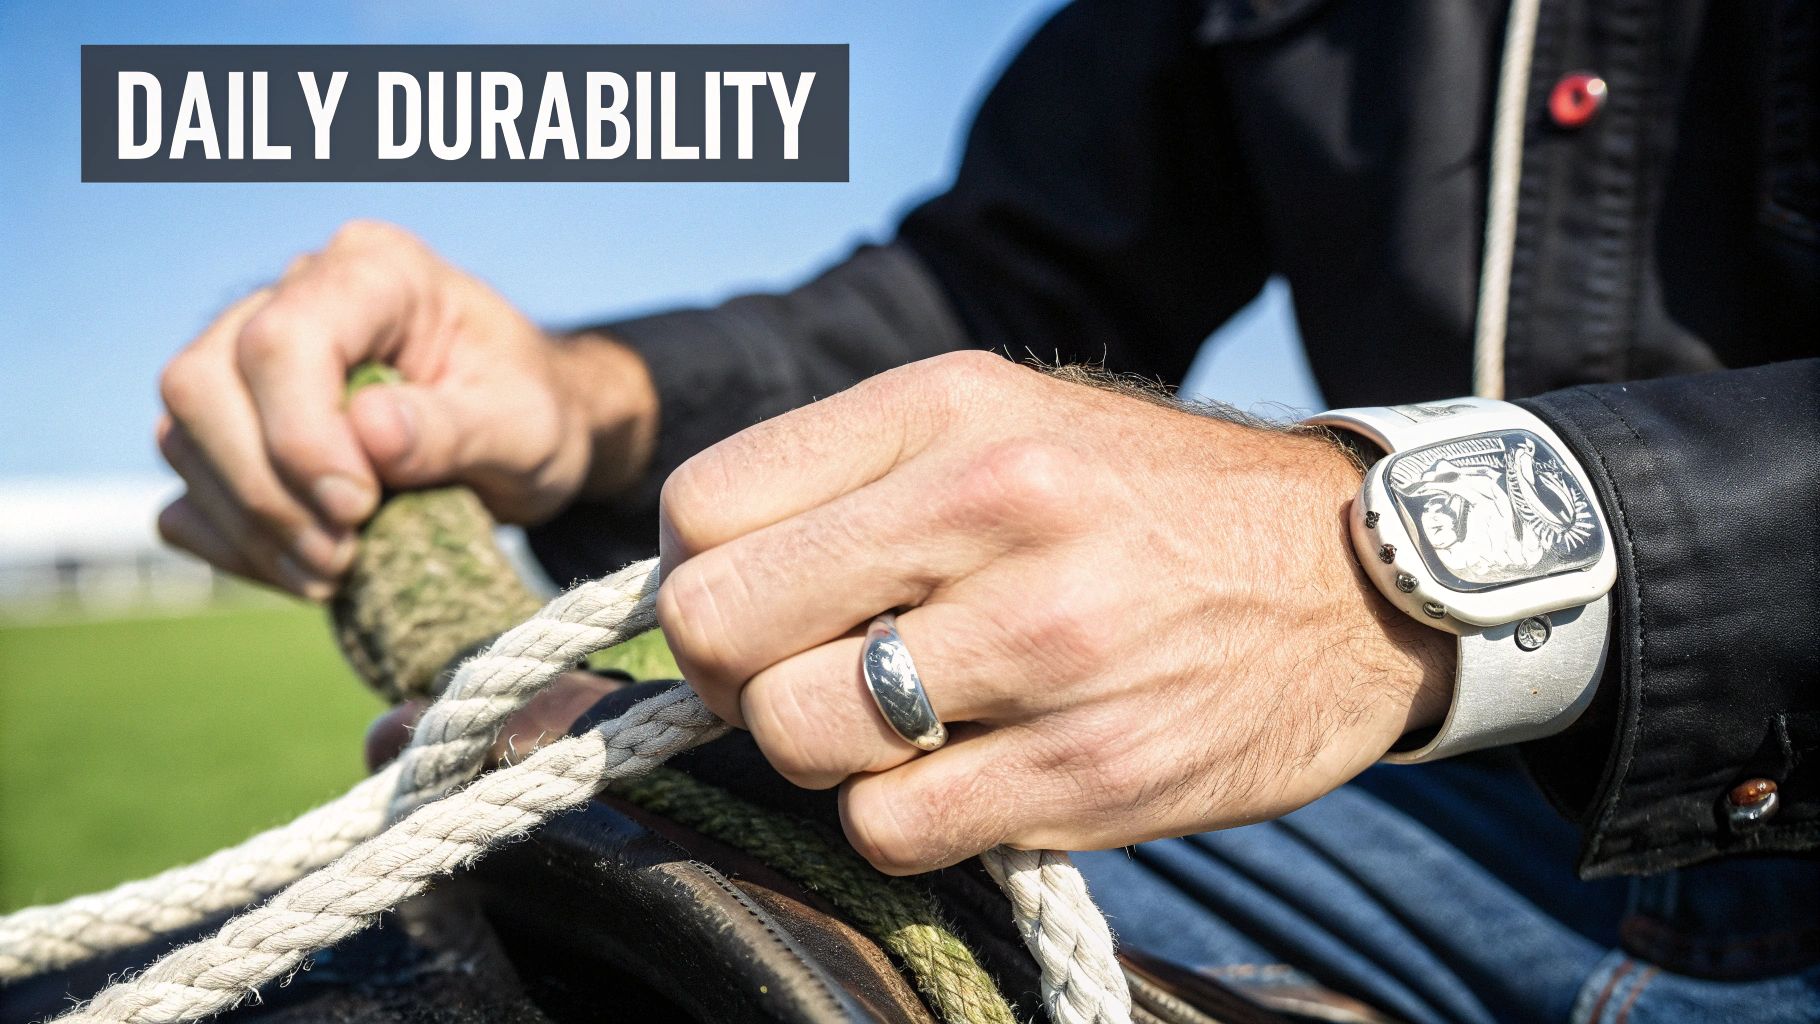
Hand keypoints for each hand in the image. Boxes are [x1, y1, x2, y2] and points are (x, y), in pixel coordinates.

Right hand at [155, 220, 655, 598]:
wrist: (522, 437)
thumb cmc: (530, 413)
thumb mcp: (526, 428)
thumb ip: (454, 428)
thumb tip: (368, 434)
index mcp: (375, 272)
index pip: (284, 339)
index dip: (301, 435)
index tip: (359, 507)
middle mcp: (293, 297)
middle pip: (203, 384)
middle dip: (267, 490)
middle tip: (343, 553)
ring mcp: (248, 361)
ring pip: (182, 439)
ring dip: (251, 527)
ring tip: (335, 571)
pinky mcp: (232, 429)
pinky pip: (186, 493)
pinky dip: (233, 545)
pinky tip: (304, 569)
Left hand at [656, 352, 1453, 874]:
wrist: (1355, 576)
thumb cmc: (1144, 500)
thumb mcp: (1005, 418)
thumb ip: (850, 475)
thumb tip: (695, 568)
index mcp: (953, 407)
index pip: (704, 505)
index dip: (693, 571)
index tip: (752, 600)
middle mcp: (997, 509)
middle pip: (716, 626)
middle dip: (733, 671)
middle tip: (801, 671)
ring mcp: (1050, 647)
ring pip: (794, 737)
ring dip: (821, 749)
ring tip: (898, 721)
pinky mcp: (1092, 772)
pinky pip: (890, 831)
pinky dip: (899, 818)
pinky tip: (963, 773)